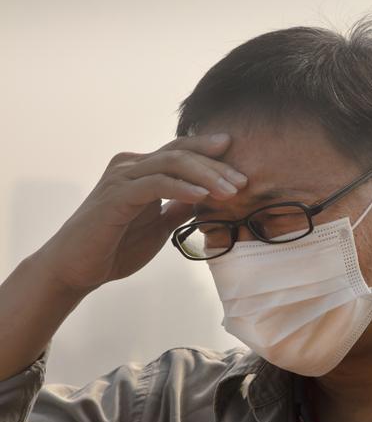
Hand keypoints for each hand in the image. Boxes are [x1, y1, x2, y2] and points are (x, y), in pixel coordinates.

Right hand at [32, 133, 245, 293]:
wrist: (78, 269)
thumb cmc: (116, 246)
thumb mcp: (159, 226)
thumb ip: (179, 208)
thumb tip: (208, 198)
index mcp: (141, 169)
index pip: (181, 152)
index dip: (211, 153)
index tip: (240, 159)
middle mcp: (130, 166)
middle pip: (181, 153)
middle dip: (216, 166)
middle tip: (244, 181)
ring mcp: (121, 179)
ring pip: (171, 164)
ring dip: (205, 176)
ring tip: (231, 192)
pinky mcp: (115, 196)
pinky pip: (155, 185)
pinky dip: (181, 188)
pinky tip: (202, 197)